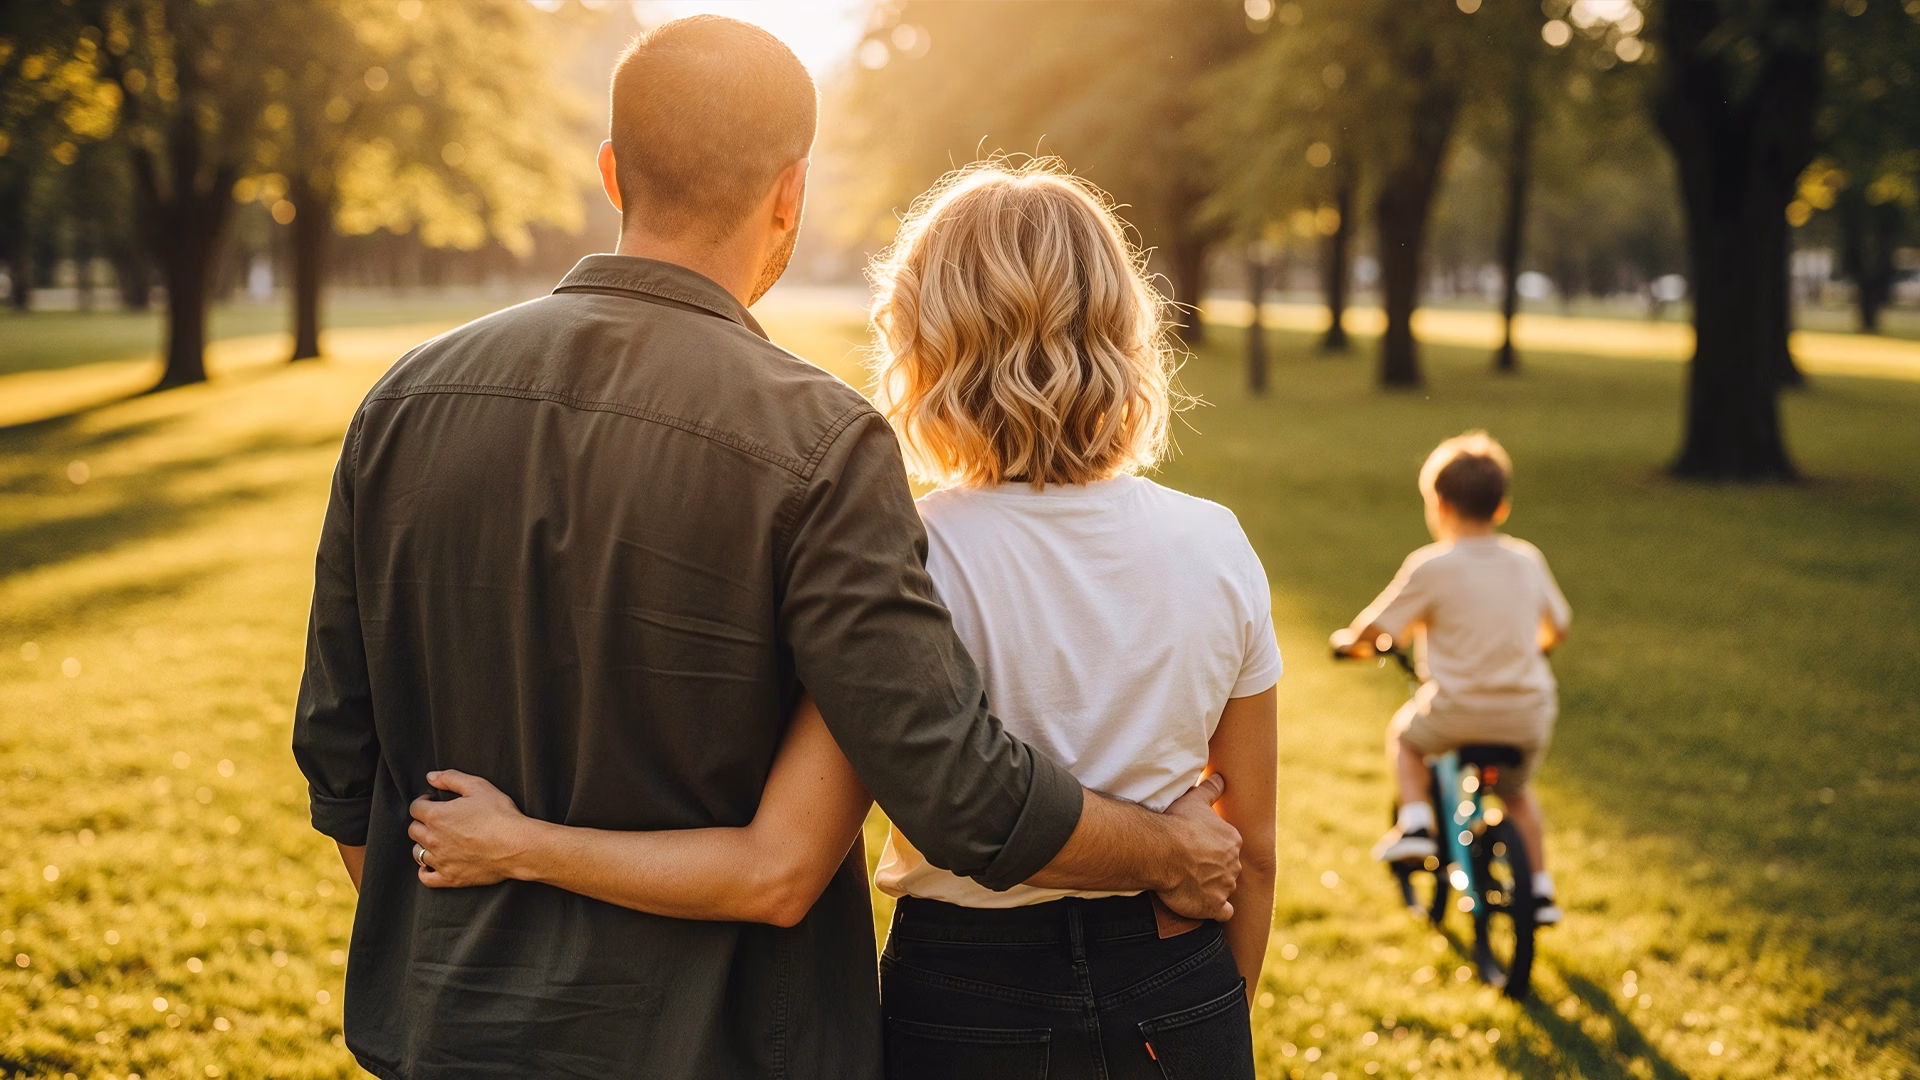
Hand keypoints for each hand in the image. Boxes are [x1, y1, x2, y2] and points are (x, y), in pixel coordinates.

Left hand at [407, 770, 537, 887]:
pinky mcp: (450, 877)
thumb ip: (451, 778)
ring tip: (437, 839)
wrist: (516, 845)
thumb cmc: (499, 815)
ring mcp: (440, 860)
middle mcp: (433, 839)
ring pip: (417, 852)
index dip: (423, 802)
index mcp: (437, 816)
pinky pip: (426, 878)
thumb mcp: (478, 786)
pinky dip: (425, 871)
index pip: (415, 808)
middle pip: (413, 830)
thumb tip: (431, 777)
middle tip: (437, 819)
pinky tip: (432, 864)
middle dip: (422, 822)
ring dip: (423, 844)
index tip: (433, 801)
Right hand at [1153, 773, 1241, 921]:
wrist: (1163, 851)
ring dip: (1213, 888)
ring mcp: (1226, 886)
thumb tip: (1221, 777)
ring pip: (1225, 888)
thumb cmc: (1177, 823)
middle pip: (1228, 868)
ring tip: (1192, 884)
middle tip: (1192, 866)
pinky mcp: (1214, 906)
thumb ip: (1211, 789)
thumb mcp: (1195, 799)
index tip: (1198, 848)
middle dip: (1214, 868)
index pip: (1228, 846)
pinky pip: (1223, 913)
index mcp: (1233, 840)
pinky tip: (1203, 905)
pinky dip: (1216, 910)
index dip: (1212, 848)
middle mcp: (1234, 864)